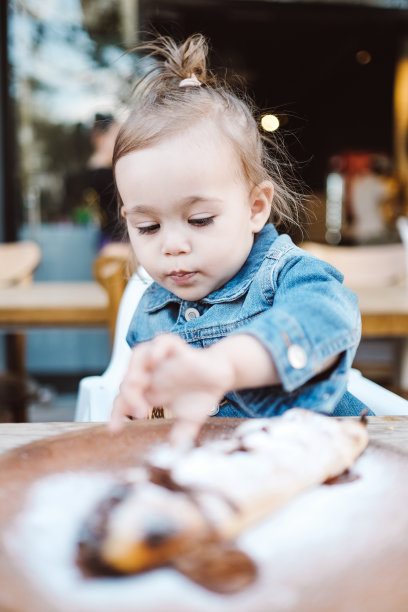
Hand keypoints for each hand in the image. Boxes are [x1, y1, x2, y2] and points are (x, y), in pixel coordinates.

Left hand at [109, 334, 234, 433]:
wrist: (223, 376)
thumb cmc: (202, 394)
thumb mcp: (189, 421)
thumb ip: (179, 436)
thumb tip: (173, 455)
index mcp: (149, 391)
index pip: (124, 400)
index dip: (117, 414)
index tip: (115, 429)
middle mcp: (152, 374)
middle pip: (127, 379)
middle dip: (129, 396)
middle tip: (141, 413)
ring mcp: (163, 360)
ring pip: (138, 355)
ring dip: (134, 369)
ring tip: (137, 384)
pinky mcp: (177, 349)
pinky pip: (162, 342)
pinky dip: (156, 349)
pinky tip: (155, 360)